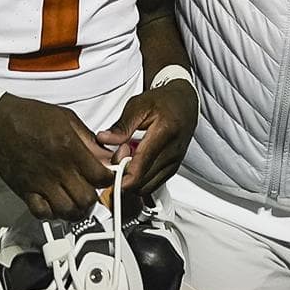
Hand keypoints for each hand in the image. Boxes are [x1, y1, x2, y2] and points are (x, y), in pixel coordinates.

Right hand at [0, 94, 112, 220]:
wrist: (0, 121)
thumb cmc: (31, 117)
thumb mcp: (67, 119)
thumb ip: (89, 140)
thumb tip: (106, 155)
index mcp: (71, 149)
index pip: (101, 177)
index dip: (109, 180)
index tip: (107, 178)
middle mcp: (58, 169)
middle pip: (87, 199)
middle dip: (94, 198)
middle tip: (91, 191)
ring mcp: (41, 182)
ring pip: (67, 211)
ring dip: (75, 210)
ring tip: (75, 202)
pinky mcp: (25, 190)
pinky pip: (42, 214)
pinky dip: (51, 214)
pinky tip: (55, 205)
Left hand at [95, 80, 199, 197]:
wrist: (185, 103)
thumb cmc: (163, 101)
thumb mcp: (138, 106)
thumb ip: (121, 126)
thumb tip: (104, 139)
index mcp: (163, 134)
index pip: (139, 169)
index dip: (119, 176)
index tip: (109, 165)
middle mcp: (171, 153)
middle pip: (141, 183)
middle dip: (123, 177)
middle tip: (116, 158)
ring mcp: (173, 164)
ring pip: (146, 188)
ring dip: (131, 180)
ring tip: (125, 160)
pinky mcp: (172, 169)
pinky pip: (152, 185)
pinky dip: (139, 179)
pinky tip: (134, 164)